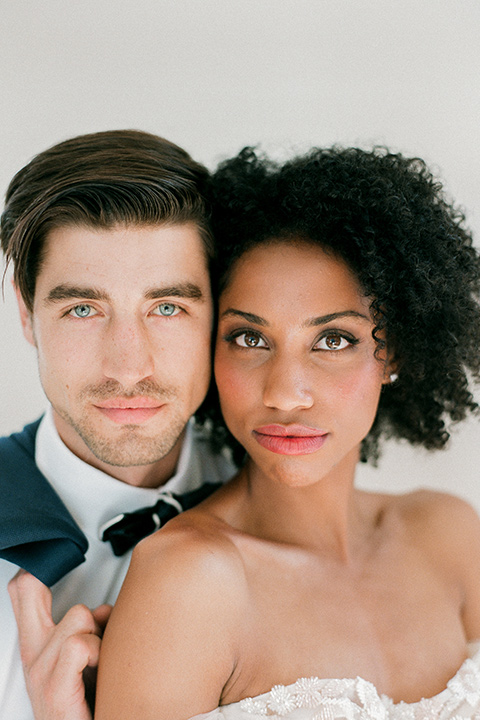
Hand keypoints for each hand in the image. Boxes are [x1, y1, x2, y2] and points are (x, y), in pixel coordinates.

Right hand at [8, 570, 111, 719]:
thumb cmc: (91, 706)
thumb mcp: (89, 659)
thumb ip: (91, 630)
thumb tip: (105, 610)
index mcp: (39, 645)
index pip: (24, 592)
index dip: (36, 569)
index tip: (51, 558)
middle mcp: (34, 654)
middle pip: (28, 591)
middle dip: (47, 581)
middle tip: (73, 599)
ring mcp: (41, 672)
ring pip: (76, 616)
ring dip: (97, 633)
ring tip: (99, 659)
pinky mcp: (54, 690)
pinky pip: (77, 646)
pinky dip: (95, 652)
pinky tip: (97, 669)